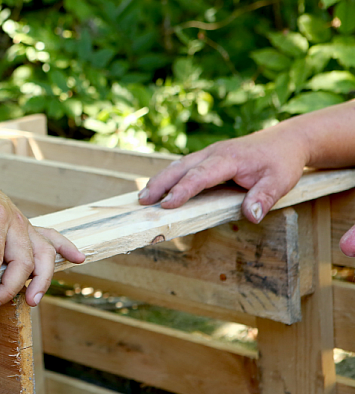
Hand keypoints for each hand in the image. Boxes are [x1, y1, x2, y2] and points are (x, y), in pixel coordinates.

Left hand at [0, 153, 84, 310]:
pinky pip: (50, 237)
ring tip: (33, 301)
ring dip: (42, 279)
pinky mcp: (25, 226)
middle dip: (11, 288)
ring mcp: (23, 223)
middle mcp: (14, 220)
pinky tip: (77, 259)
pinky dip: (65, 248)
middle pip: (23, 260)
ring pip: (44, 253)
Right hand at [138, 122, 308, 223]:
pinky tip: (159, 187)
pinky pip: (184, 166)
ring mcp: (209, 153)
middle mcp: (214, 153)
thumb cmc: (282, 162)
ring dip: (160, 180)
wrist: (286, 140)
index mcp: (229, 159)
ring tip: (143, 197)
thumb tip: (251, 216)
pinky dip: (169, 176)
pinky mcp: (208, 157)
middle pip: (181, 167)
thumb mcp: (280, 181)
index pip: (201, 176)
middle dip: (160, 183)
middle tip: (143, 201)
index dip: (183, 190)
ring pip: (179, 165)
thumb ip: (264, 198)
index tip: (167, 204)